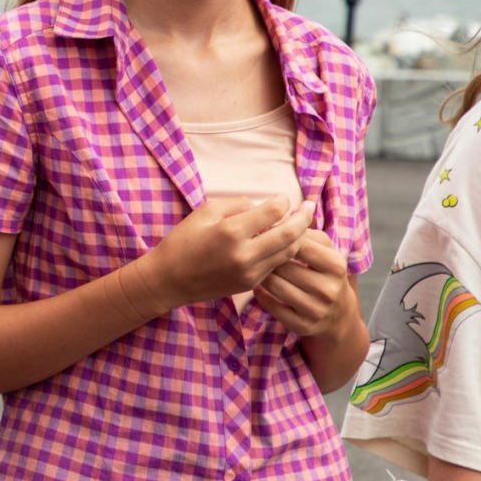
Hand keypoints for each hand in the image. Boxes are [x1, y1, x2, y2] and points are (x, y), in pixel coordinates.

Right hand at [136, 196, 311, 310]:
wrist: (169, 279)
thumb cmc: (183, 240)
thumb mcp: (205, 212)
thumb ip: (237, 205)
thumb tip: (261, 207)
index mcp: (232, 231)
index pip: (272, 212)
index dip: (283, 201)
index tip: (284, 197)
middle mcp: (245, 253)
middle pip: (290, 234)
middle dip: (303, 218)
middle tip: (311, 207)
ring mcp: (250, 272)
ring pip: (288, 252)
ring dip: (299, 236)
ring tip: (303, 223)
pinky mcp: (250, 283)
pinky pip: (277, 265)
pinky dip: (286, 251)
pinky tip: (286, 241)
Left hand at [253, 229, 355, 337]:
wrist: (339, 316)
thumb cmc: (324, 272)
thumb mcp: (324, 250)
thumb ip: (306, 231)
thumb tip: (290, 208)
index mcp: (336, 265)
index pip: (298, 244)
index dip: (277, 236)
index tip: (263, 232)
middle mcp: (329, 289)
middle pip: (283, 266)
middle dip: (265, 256)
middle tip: (251, 249)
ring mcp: (316, 310)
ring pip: (274, 286)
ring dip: (259, 274)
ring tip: (252, 265)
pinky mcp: (302, 325)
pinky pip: (271, 306)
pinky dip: (260, 293)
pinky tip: (258, 284)